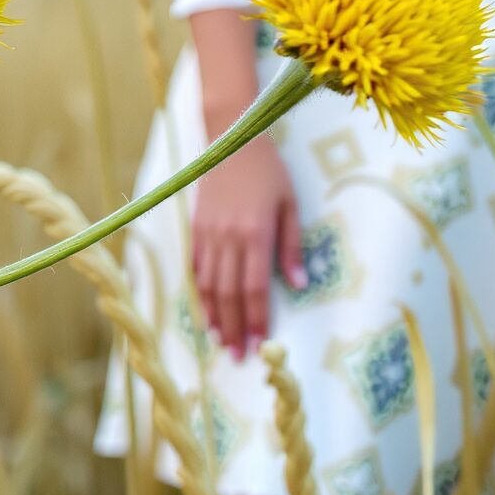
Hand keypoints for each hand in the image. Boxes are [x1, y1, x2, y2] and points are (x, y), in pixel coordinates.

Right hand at [191, 136, 305, 359]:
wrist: (230, 137)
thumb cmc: (269, 170)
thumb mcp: (290, 204)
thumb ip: (292, 246)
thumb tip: (299, 285)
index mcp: (255, 233)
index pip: (255, 287)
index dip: (257, 319)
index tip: (259, 346)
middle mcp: (228, 237)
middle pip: (228, 293)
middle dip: (234, 328)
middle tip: (238, 357)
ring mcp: (208, 233)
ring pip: (208, 284)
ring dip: (214, 316)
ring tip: (220, 342)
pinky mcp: (196, 228)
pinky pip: (195, 267)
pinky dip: (199, 293)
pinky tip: (205, 310)